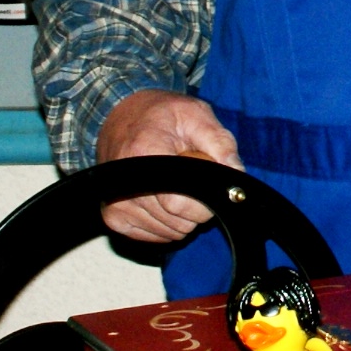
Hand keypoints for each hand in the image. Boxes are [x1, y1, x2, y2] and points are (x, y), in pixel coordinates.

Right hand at [95, 88, 243, 243]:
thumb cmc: (161, 115)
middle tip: (191, 179)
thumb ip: (221, 143)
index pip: (178, 204)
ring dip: (182, 215)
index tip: (209, 186)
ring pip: (171, 232)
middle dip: (197, 207)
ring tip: (174, 184)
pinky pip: (156, 236)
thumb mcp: (196, 114)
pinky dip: (167, 222)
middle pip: (178, 222)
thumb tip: (236, 174)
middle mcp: (124, 184)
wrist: (121, 116)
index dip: (203, 203)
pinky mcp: (114, 217)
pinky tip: (162, 196)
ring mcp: (116, 204)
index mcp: (144, 153)